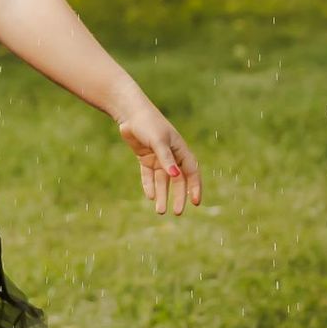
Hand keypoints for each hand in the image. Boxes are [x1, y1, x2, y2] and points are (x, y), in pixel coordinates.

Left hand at [115, 99, 202, 215]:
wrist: (130, 115)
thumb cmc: (148, 124)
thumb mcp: (159, 142)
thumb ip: (167, 159)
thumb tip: (176, 177)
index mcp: (181, 151)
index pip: (191, 173)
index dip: (195, 187)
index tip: (196, 202)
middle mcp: (172, 156)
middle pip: (177, 181)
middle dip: (178, 196)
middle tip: (177, 212)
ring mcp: (158, 158)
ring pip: (162, 181)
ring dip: (162, 195)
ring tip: (160, 211)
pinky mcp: (146, 159)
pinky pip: (149, 176)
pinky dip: (149, 186)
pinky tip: (150, 196)